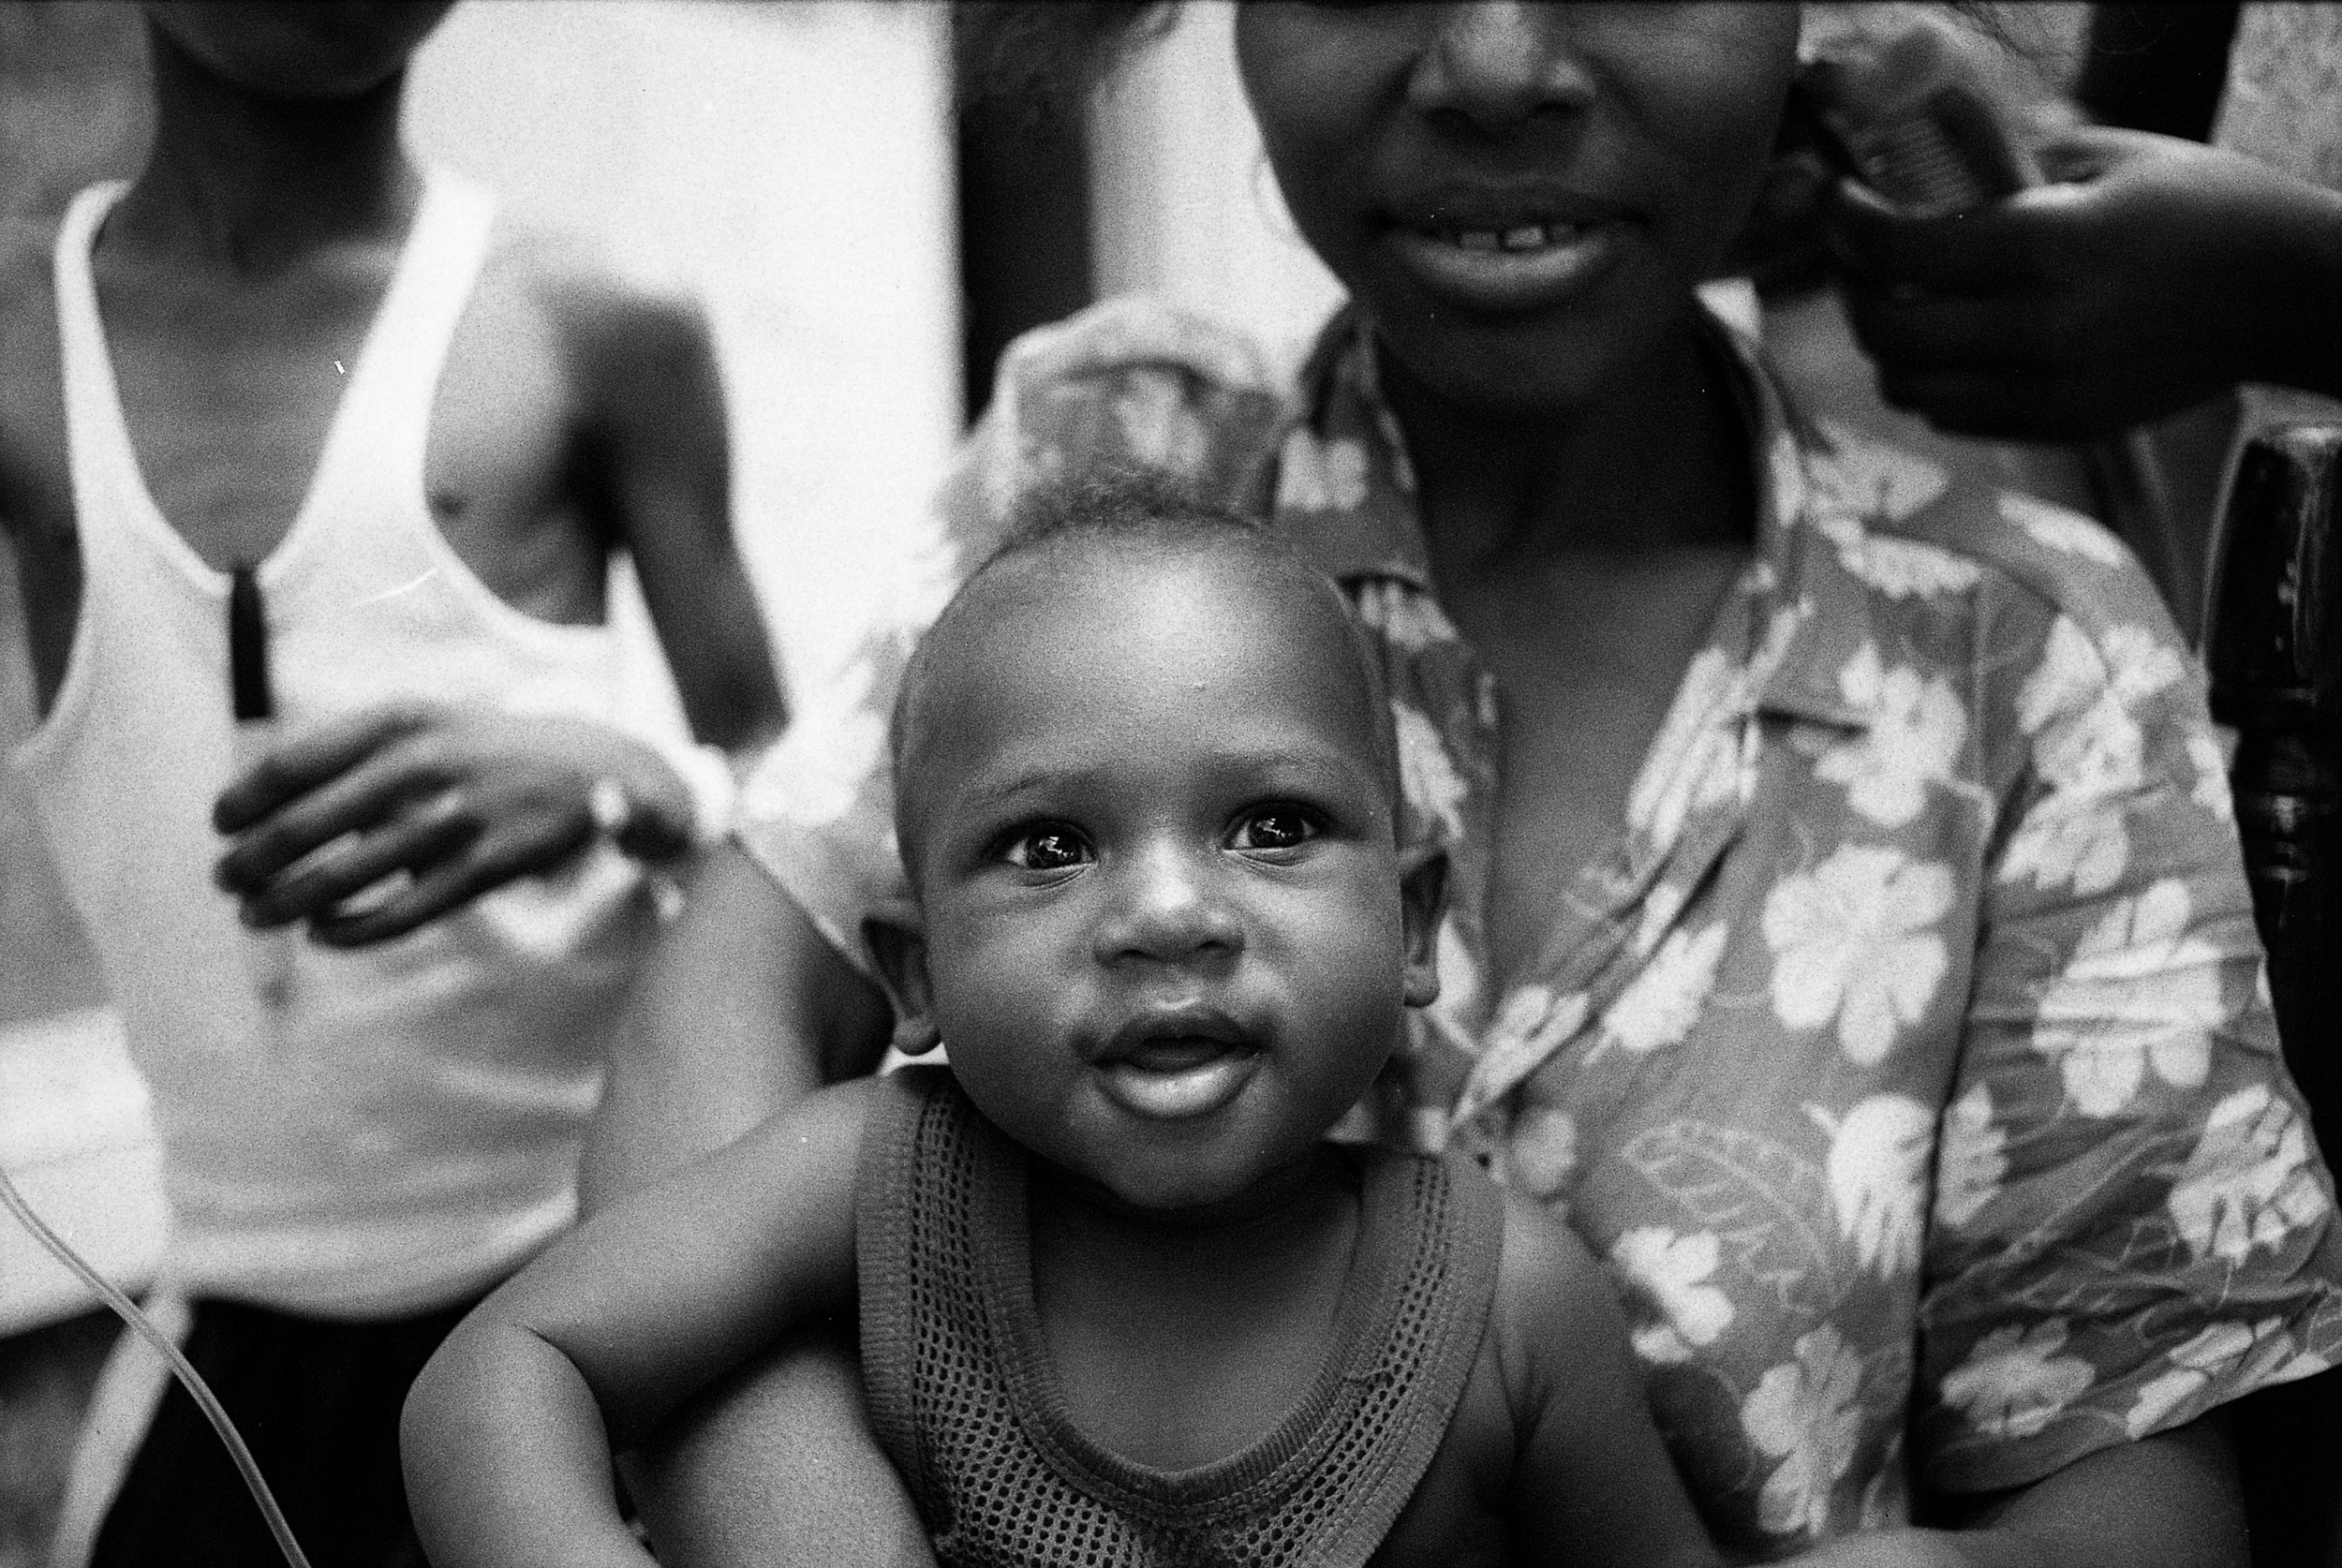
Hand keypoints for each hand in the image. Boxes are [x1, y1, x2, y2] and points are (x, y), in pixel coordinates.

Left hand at [213, 700, 694, 946]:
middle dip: (251, 860)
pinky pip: (397, 913)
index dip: (244, 800)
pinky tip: (325, 933)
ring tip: (257, 914)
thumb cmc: (489, 750)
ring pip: (341, 878)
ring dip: (284, 902)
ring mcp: (454, 821)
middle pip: (305, 826)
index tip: (220, 823)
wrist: (595, 772)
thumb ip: (356, 750)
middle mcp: (423, 766)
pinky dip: (350, 930)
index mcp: (401, 721)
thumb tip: (267, 804)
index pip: (293, 763)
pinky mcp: (482, 869)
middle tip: (225, 879)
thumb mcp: (428, 721)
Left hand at [1827, 126, 2341, 440]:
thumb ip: (2010, 157)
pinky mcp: (2061, 427)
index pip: (1901, 251)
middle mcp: (2039, 327)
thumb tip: (1927, 155)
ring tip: (1903, 309)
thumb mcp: (2112, 158)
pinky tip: (1954, 347)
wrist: (2288, 296)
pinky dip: (1934, 385)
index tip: (1841, 204)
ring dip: (1888, 349)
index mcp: (2050, 245)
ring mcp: (2048, 388)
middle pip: (1887, 332)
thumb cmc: (2207, 209)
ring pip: (1908, 390)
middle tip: (1860, 262)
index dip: (1849, 226)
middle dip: (1855, 291)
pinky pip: (1955, 419)